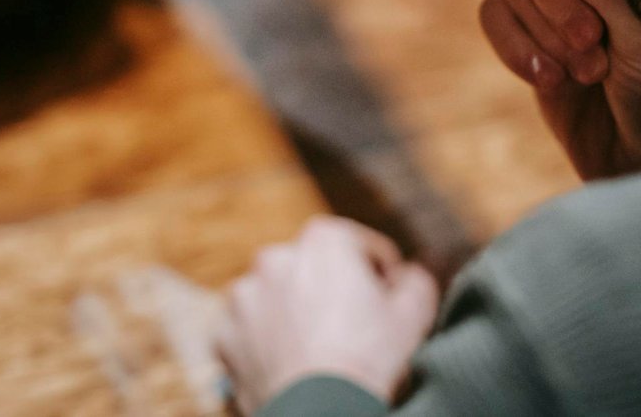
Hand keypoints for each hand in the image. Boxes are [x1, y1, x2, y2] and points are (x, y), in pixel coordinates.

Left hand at [216, 217, 438, 413]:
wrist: (321, 415)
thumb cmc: (369, 361)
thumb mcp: (414, 315)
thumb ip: (415, 280)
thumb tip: (409, 275)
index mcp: (323, 241)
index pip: (360, 247)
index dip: (379, 274)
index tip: (388, 301)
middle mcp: (276, 257)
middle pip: (313, 269)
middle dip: (331, 291)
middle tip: (354, 330)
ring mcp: (244, 296)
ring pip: (277, 299)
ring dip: (294, 315)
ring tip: (319, 352)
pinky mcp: (224, 335)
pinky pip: (250, 333)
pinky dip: (266, 344)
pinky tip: (292, 366)